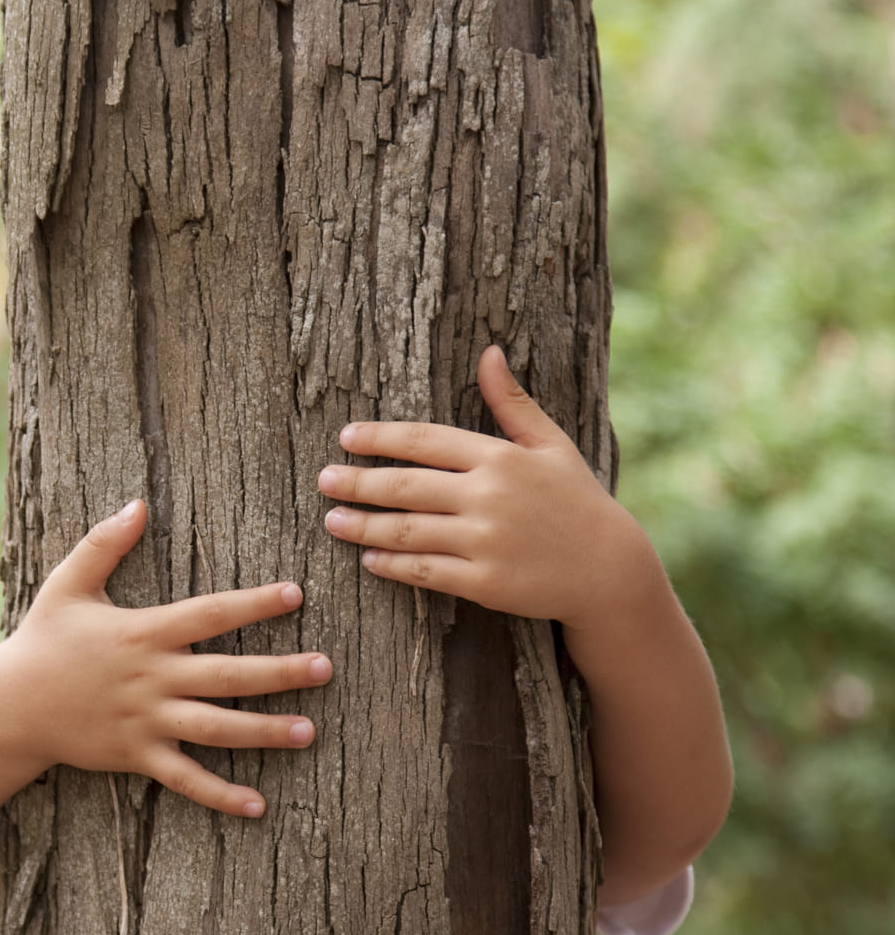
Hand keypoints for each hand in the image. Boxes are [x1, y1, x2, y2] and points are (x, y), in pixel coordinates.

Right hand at [0, 499, 331, 817]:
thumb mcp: (67, 585)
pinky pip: (185, 778)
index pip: (209, 614)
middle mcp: (151, 678)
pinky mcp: (136, 756)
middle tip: (325, 667)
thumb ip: (103, 544)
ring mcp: (145, 721)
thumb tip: (137, 504)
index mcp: (142, 632)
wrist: (8, 706)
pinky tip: (258, 805)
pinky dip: (220, 795)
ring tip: (309, 731)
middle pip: (227, 674)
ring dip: (264, 732)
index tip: (295, 595)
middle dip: (280, 672)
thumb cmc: (42, 641)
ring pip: (216, 728)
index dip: (254, 603)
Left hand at [318, 345, 660, 629]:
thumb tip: (490, 352)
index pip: (424, 441)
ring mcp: (485, 541)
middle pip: (405, 486)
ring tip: (332, 520)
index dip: (380, 438)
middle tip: (323, 480)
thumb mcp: (551, 445)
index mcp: (500, 458)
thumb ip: (512, 403)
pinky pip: (425, 571)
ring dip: (363, 526)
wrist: (610, 570)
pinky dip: (391, 565)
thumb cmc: (576, 501)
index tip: (347, 438)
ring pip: (406, 530)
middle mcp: (488, 497)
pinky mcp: (484, 582)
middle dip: (357, 482)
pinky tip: (369, 560)